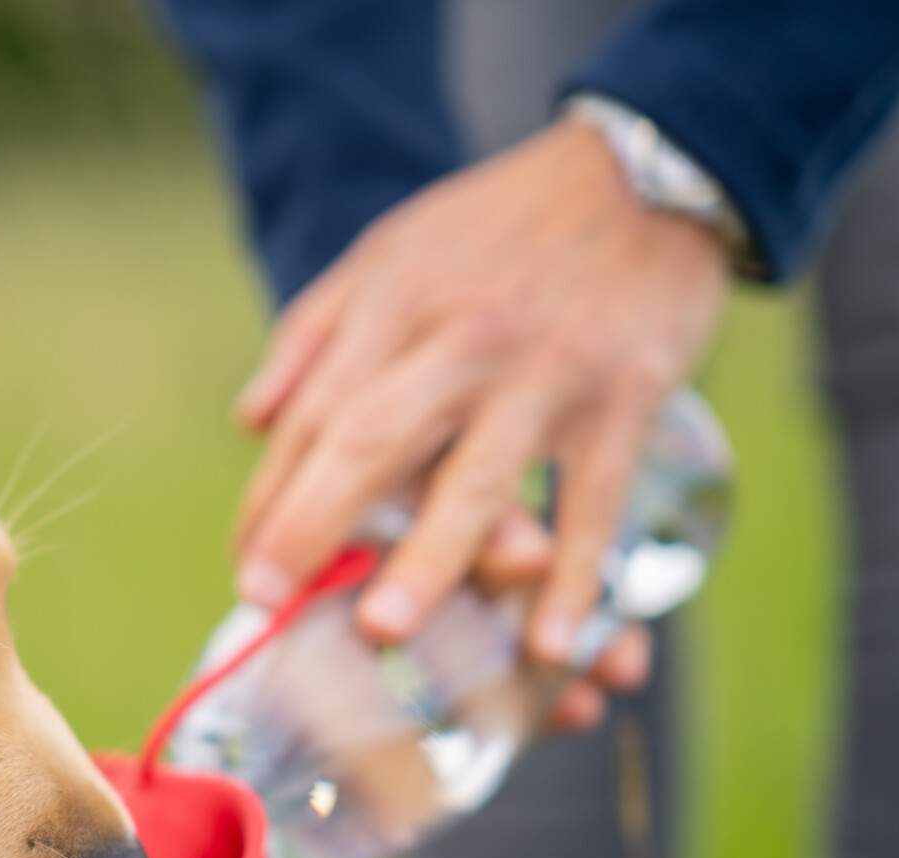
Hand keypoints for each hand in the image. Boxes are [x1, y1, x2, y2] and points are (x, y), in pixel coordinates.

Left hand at [232, 117, 725, 724]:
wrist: (649, 172)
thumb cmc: (501, 226)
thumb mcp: (391, 252)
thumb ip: (313, 333)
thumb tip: (249, 422)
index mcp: (393, 307)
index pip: (314, 416)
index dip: (273, 498)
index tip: (248, 570)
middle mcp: (459, 341)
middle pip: (371, 441)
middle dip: (312, 523)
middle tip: (265, 601)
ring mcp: (544, 375)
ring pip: (477, 477)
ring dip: (428, 557)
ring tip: (384, 628)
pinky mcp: (625, 400)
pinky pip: (593, 502)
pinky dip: (573, 574)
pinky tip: (546, 643)